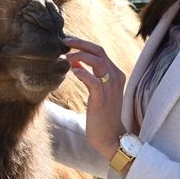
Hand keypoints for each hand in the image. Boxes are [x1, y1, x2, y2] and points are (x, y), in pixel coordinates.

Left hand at [64, 35, 126, 159]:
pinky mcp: (102, 98)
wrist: (111, 137)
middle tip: (64, 41)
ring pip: (97, 61)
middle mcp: (115, 77)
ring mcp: (110, 87)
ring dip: (79, 55)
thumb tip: (74, 64)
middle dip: (80, 43)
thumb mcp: (97, 92)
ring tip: (65, 54)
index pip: (100, 51)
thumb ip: (89, 76)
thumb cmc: (103, 116)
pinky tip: (72, 71)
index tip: (68, 41)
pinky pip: (93, 80)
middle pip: (99, 51)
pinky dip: (82, 73)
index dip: (83, 44)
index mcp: (115, 74)